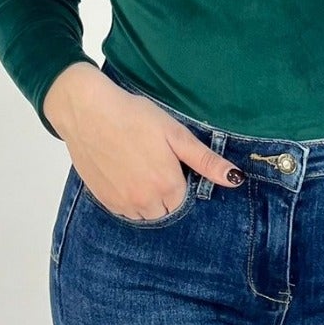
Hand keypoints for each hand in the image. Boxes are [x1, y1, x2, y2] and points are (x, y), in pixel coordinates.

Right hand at [56, 71, 244, 220]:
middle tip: (152, 161)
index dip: (178, 178)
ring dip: (146, 198)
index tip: (168, 159)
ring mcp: (122, 203)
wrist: (87, 111)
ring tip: (137, 165)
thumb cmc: (134, 116)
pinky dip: (127, 198)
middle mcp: (145, 201)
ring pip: (145, 213)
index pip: (184, 198)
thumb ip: (206, 161)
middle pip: (165, 209)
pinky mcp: (103, 200)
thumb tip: (236, 179)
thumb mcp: (176, 134)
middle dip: (164, 192)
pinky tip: (122, 172)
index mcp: (168, 186)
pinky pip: (124, 210)